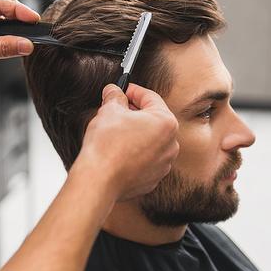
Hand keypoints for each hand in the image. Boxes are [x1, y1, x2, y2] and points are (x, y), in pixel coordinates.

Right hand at [71, 83, 179, 201]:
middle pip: (153, 120)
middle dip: (134, 113)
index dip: (133, 91)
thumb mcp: (109, 110)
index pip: (150, 98)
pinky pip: (145, 159)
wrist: (99, 180)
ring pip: (150, 141)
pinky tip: (118, 151)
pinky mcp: (153, 179)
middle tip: (116, 109)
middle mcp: (171, 144)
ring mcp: (164, 164)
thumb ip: (115, 97)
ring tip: (115, 131)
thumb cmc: (106, 145)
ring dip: (135, 133)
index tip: (122, 90)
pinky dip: (134, 153)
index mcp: (166, 123)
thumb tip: (114, 91)